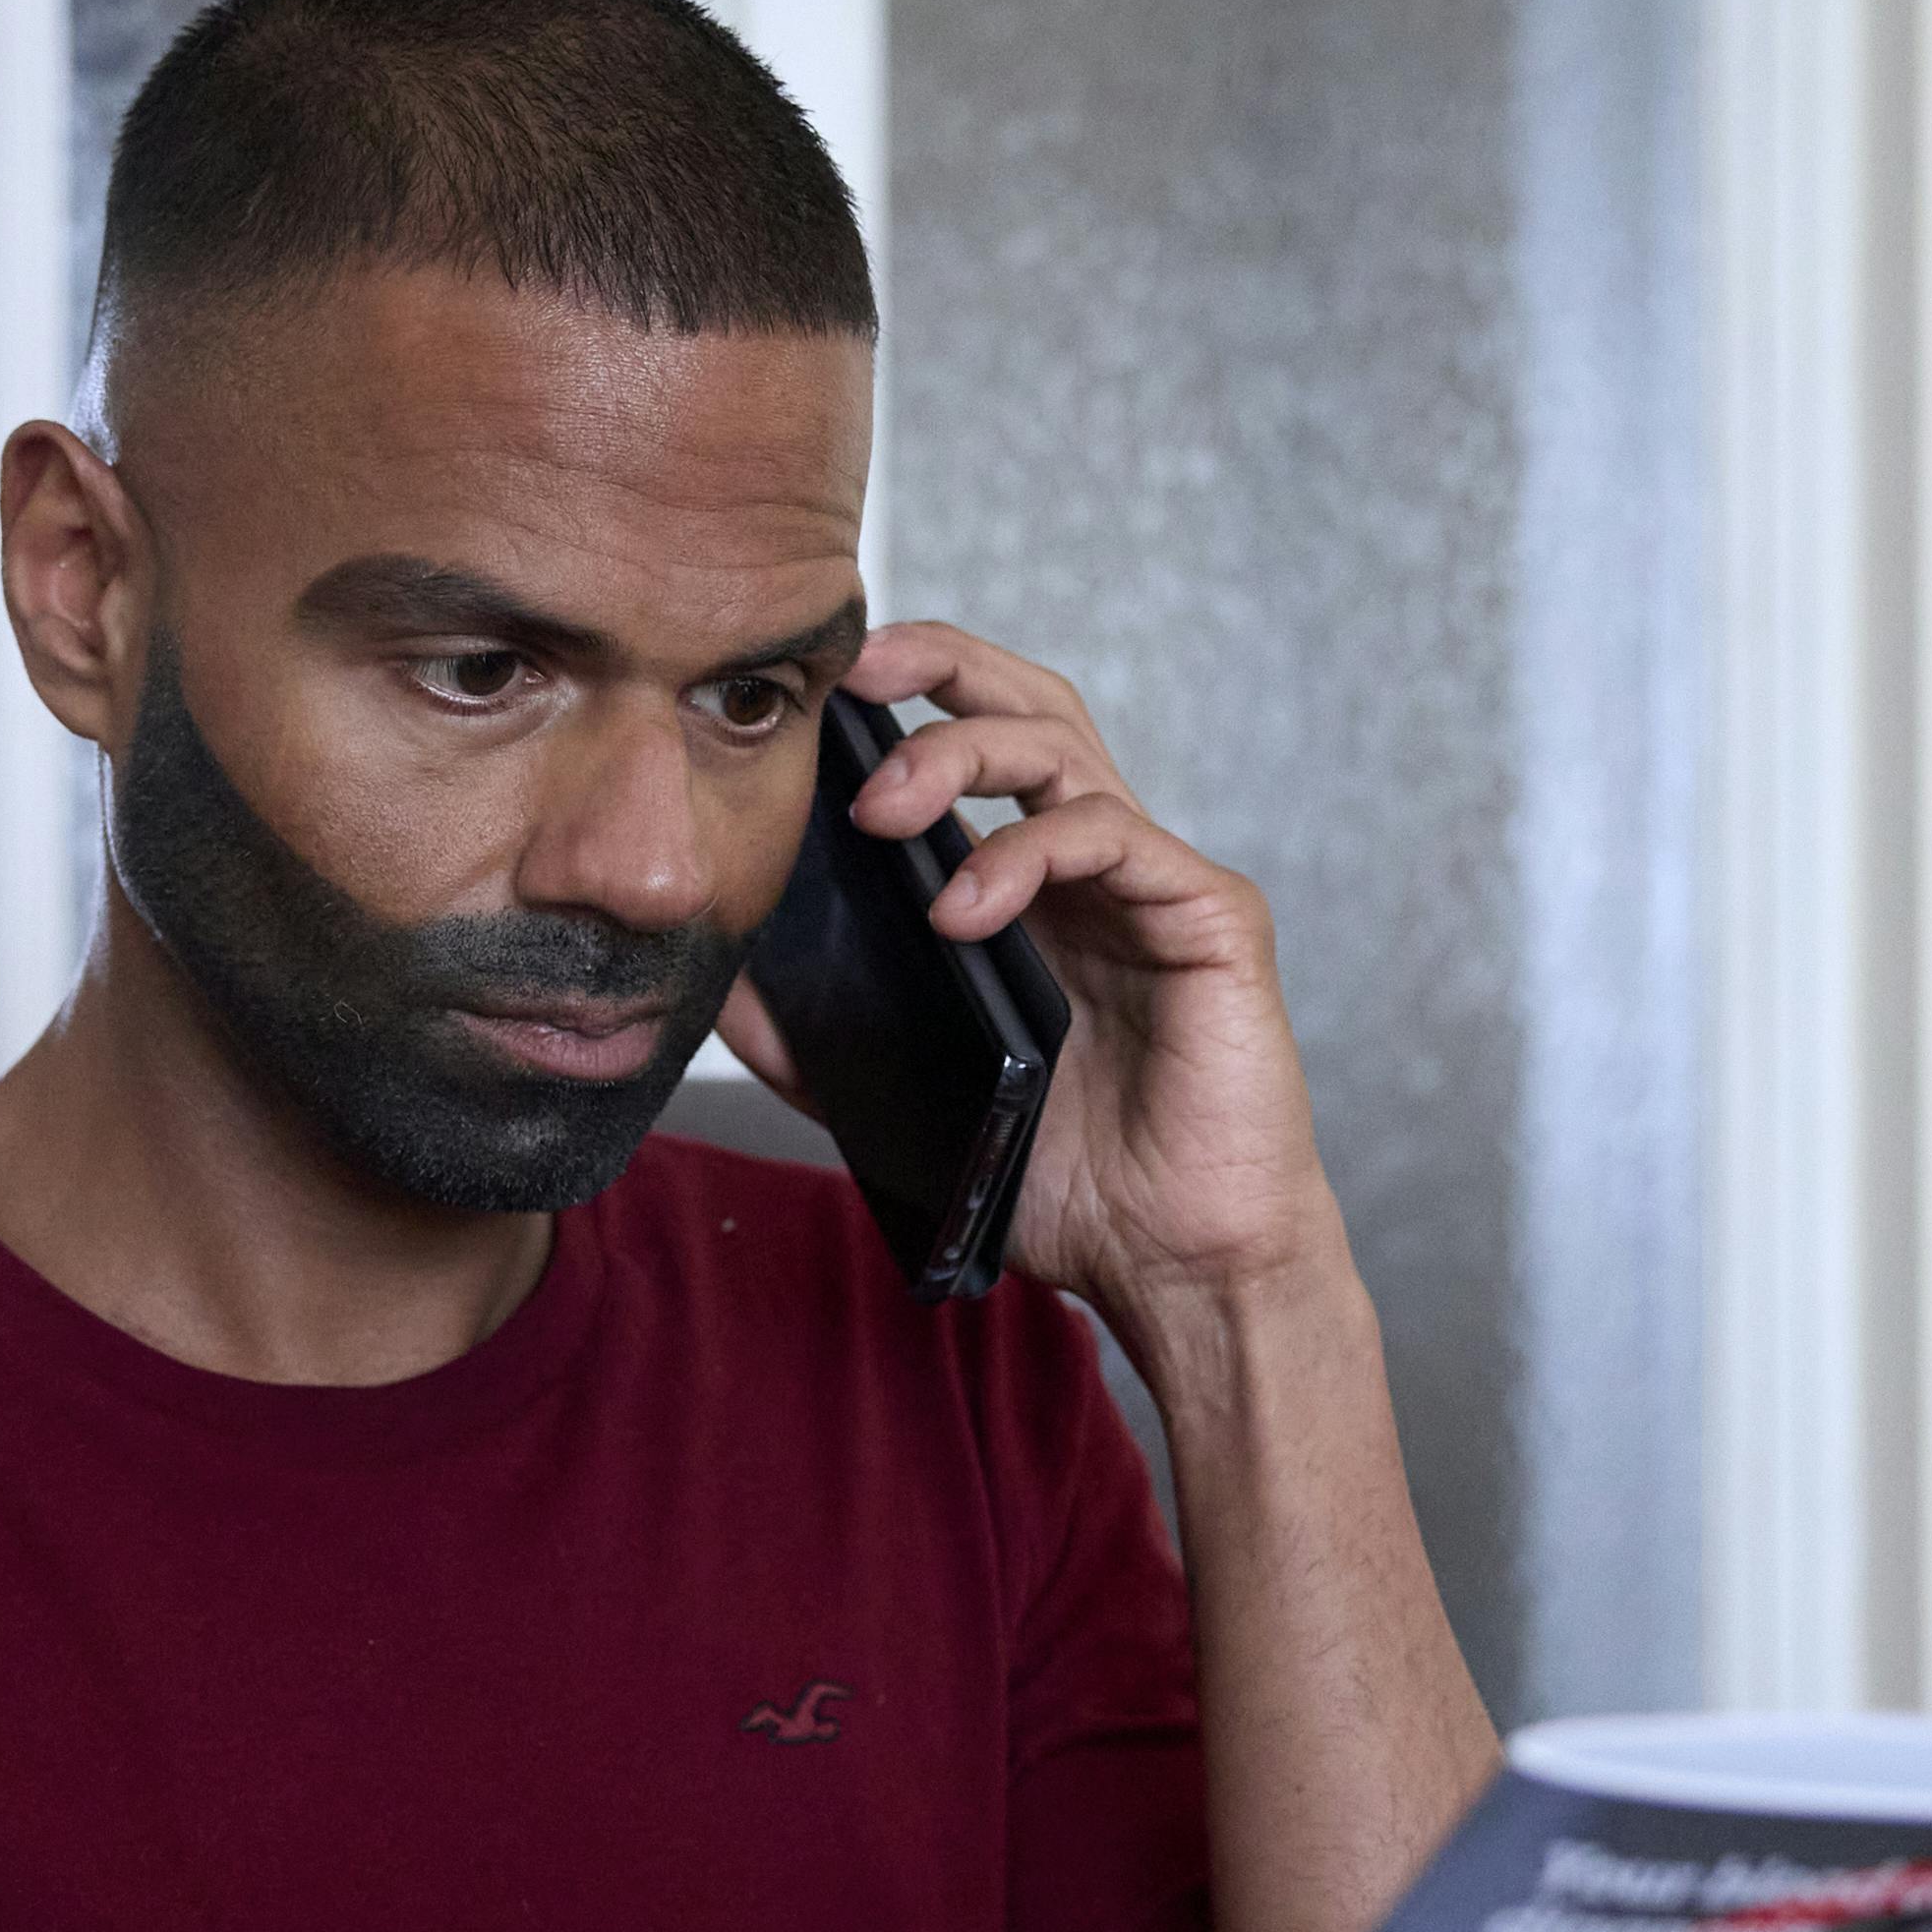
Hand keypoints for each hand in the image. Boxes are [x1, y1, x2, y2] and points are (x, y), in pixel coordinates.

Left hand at [718, 622, 1330, 1322]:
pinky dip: (1025, 854)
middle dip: (940, 666)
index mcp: (1033, 890)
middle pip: (1027, 707)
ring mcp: (1156, 884)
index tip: (819, 688)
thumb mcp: (912, 1099)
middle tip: (850, 681)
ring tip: (879, 811)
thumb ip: (825, 1043)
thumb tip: (718, 988)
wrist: (1176, 1265)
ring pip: (1065, 751)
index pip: (977, 742)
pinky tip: (961, 906)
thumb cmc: (1070, 1185)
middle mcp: (1097, 868)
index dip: (911, 691)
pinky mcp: (1212, 917)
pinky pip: (1116, 839)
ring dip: (961, 756)